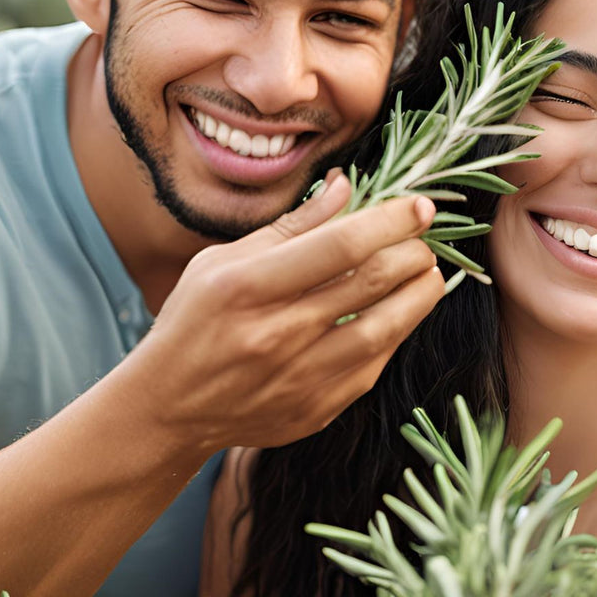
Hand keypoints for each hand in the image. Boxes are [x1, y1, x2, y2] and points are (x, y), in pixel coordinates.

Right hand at [123, 171, 444, 454]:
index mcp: (248, 286)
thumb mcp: (222, 260)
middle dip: (413, 251)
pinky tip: (403, 313)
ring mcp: (299, 378)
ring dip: (420, 295)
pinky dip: (397, 334)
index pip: (340, 245)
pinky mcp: (316, 410)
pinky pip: (373, 366)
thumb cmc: (194, 322)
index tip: (420, 206)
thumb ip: (291, 226)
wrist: (167, 409)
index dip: (390, 221)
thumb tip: (345, 186)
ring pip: (385, 329)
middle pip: (370, 282)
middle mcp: (276, 333)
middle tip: (426, 237)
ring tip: (430, 272)